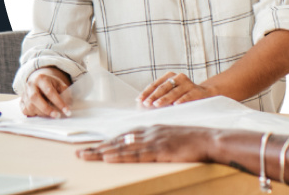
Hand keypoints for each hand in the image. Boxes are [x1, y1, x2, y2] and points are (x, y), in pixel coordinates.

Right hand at [21, 67, 71, 117]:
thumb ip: (65, 93)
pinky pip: (26, 111)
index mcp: (41, 78)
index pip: (50, 91)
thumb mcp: (60, 84)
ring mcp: (24, 93)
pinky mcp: (21, 102)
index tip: (67, 111)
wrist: (38, 81)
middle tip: (57, 116)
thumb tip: (69, 105)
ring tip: (52, 114)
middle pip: (35, 98)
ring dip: (42, 113)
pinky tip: (42, 114)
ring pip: (30, 106)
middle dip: (47, 109)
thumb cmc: (51, 84)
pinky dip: (34, 114)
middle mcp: (30, 85)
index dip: (59, 102)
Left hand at [76, 125, 214, 162]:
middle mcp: (148, 132)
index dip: (107, 142)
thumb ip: (157, 140)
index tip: (92, 147)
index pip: (123, 136)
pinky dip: (120, 156)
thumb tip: (144, 148)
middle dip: (97, 147)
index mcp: (151, 129)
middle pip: (118, 141)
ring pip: (122, 147)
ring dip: (102, 152)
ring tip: (85, 156)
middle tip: (79, 153)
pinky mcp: (159, 150)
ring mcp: (153, 140)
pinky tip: (108, 158)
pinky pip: (135, 154)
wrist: (209, 139)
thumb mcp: (172, 137)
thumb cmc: (193, 141)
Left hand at [138, 72, 214, 107]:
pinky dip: (181, 100)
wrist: (204, 94)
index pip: (155, 84)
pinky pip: (188, 96)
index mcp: (170, 76)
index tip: (139, 100)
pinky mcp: (196, 91)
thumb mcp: (170, 93)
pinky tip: (176, 105)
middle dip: (154, 96)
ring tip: (157, 104)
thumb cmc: (182, 95)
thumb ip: (158, 96)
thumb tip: (142, 104)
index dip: (147, 92)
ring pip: (174, 92)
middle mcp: (179, 78)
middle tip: (146, 104)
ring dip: (165, 98)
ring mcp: (188, 84)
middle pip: (163, 87)